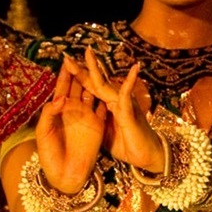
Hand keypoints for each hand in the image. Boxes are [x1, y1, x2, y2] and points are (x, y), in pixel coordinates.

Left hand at [35, 58, 106, 193]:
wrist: (65, 175)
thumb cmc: (50, 156)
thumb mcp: (44, 133)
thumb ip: (49, 114)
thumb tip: (61, 98)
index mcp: (58, 111)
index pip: (62, 87)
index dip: (65, 74)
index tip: (67, 58)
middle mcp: (73, 110)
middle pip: (77, 86)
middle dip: (80, 71)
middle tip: (84, 55)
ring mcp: (86, 117)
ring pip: (91, 93)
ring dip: (94, 80)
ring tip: (97, 65)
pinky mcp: (98, 125)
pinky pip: (103, 108)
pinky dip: (107, 97)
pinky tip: (111, 85)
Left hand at [79, 48, 165, 172]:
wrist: (146, 158)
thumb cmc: (127, 146)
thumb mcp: (104, 136)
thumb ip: (94, 124)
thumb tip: (78, 117)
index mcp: (104, 108)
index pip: (87, 90)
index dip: (76, 79)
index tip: (65, 66)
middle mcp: (111, 102)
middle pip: (93, 83)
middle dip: (81, 69)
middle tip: (67, 57)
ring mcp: (120, 105)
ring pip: (104, 84)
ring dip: (96, 68)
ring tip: (88, 53)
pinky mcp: (129, 112)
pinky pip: (126, 95)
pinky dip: (130, 81)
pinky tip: (133, 67)